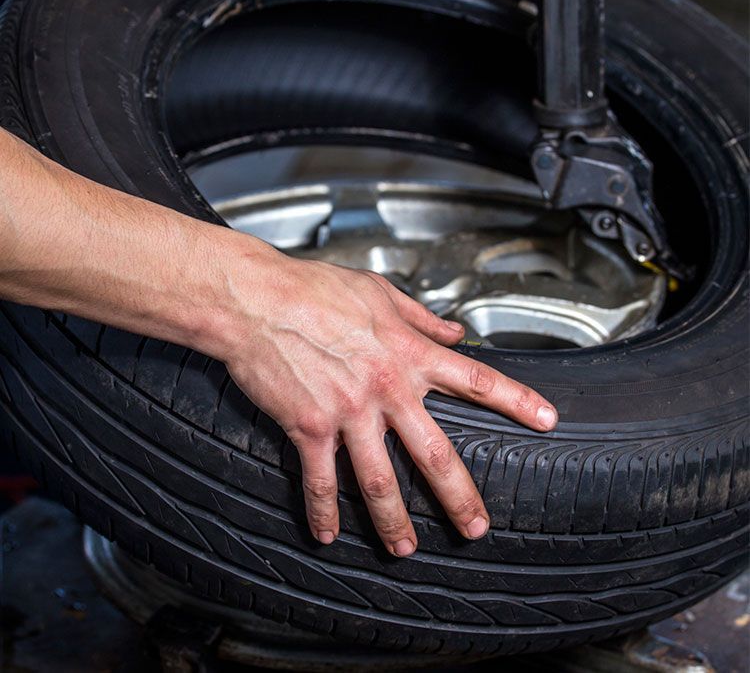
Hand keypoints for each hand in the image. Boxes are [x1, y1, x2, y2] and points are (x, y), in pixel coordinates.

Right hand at [221, 249, 557, 555]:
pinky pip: (321, 480)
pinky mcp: (310, 427)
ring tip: (405, 548)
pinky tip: (327, 533)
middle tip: (476, 527)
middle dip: (459, 497)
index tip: (546, 420)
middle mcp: (386, 388)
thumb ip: (421, 317)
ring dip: (394, 522)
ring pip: (380, 481)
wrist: (258, 301)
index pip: (475, 379)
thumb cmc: (315, 289)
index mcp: (408, 353)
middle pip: (435, 453)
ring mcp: (348, 413)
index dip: (517, 400)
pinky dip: (323, 512)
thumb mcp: (378, 292)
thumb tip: (454, 330)